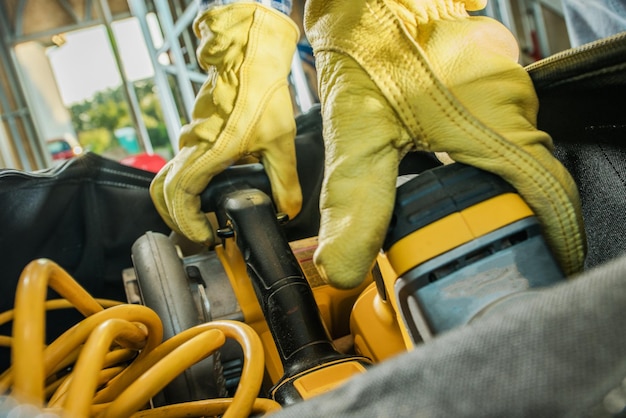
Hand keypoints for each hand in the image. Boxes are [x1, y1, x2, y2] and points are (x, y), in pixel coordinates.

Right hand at [150, 3, 301, 244]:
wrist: (248, 56)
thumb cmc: (260, 91)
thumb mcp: (279, 141)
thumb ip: (285, 181)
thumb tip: (289, 211)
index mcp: (207, 152)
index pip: (179, 196)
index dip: (187, 222)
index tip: (205, 235)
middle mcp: (190, 147)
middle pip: (162, 192)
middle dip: (176, 218)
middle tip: (200, 232)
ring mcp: (189, 138)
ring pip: (168, 177)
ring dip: (181, 202)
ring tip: (206, 217)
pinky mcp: (195, 133)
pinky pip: (180, 164)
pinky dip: (187, 185)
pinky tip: (213, 191)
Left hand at [304, 0, 585, 287]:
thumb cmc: (368, 45)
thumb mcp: (358, 132)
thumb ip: (356, 204)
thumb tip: (342, 269)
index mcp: (498, 124)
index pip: (550, 198)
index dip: (553, 242)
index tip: (544, 268)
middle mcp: (515, 104)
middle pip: (533, 179)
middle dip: (510, 220)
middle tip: (481, 252)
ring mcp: (507, 86)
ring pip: (516, 153)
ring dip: (493, 187)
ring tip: (462, 217)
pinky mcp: (492, 77)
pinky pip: (501, 128)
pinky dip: (483, 158)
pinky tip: (451, 168)